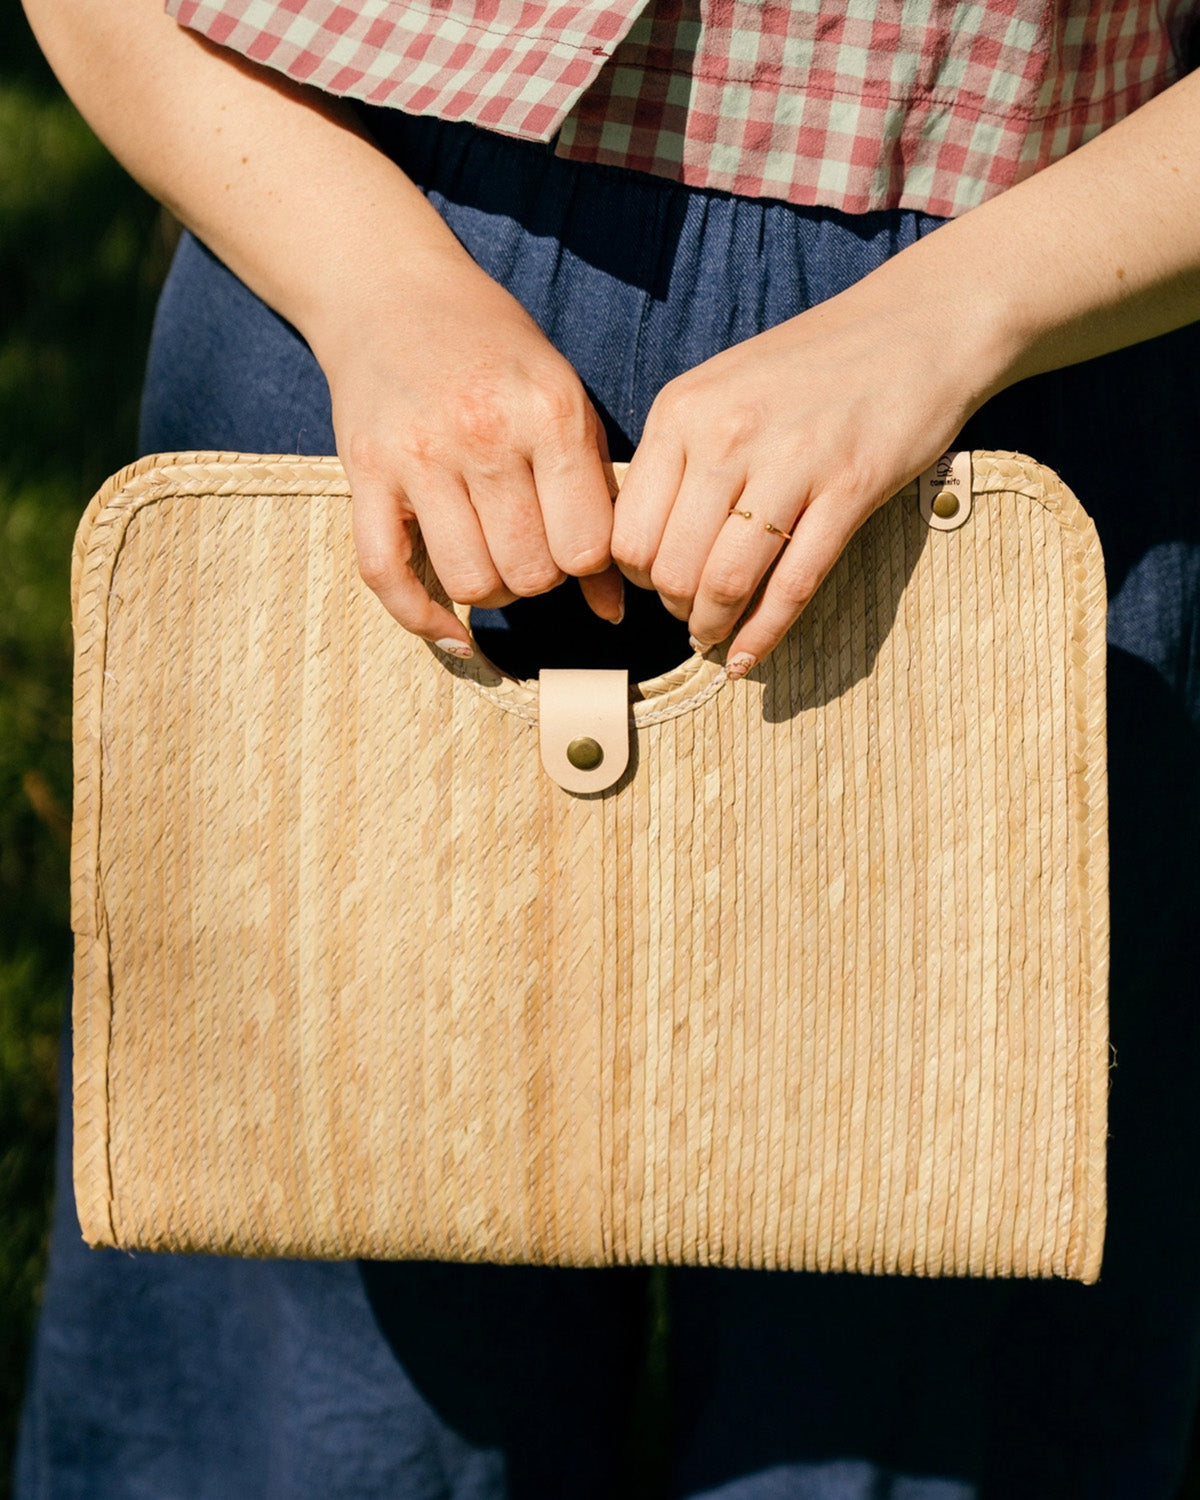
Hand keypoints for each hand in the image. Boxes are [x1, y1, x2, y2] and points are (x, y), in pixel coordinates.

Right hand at [322, 247, 622, 653]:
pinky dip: (423, 619)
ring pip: (471, 582)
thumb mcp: (562, 402)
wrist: (392, 293)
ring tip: (491, 557)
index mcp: (547, 413)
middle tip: (530, 546)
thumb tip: (613, 610)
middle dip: (539, 577)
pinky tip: (453, 628)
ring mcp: (418, 456)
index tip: (573, 542)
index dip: (587, 562)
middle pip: (531, 572)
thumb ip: (596, 497)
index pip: (587, 545)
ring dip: (490, 590)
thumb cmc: (493, 352)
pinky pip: (388, 576)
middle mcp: (483, 435)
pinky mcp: (364, 473)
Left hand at [611, 266, 998, 675]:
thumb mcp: (722, 389)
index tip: (659, 586)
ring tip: (717, 636)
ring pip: (724, 583)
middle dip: (677, 607)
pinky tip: (750, 658)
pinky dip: (765, 634)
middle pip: (670, 567)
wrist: (921, 325)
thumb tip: (644, 545)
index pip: (628, 532)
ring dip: (716, 626)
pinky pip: (793, 586)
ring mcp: (790, 462)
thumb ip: (680, 456)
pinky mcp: (850, 489)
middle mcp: (725, 434)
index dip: (639, 578)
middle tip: (694, 615)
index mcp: (682, 411)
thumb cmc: (816, 365)